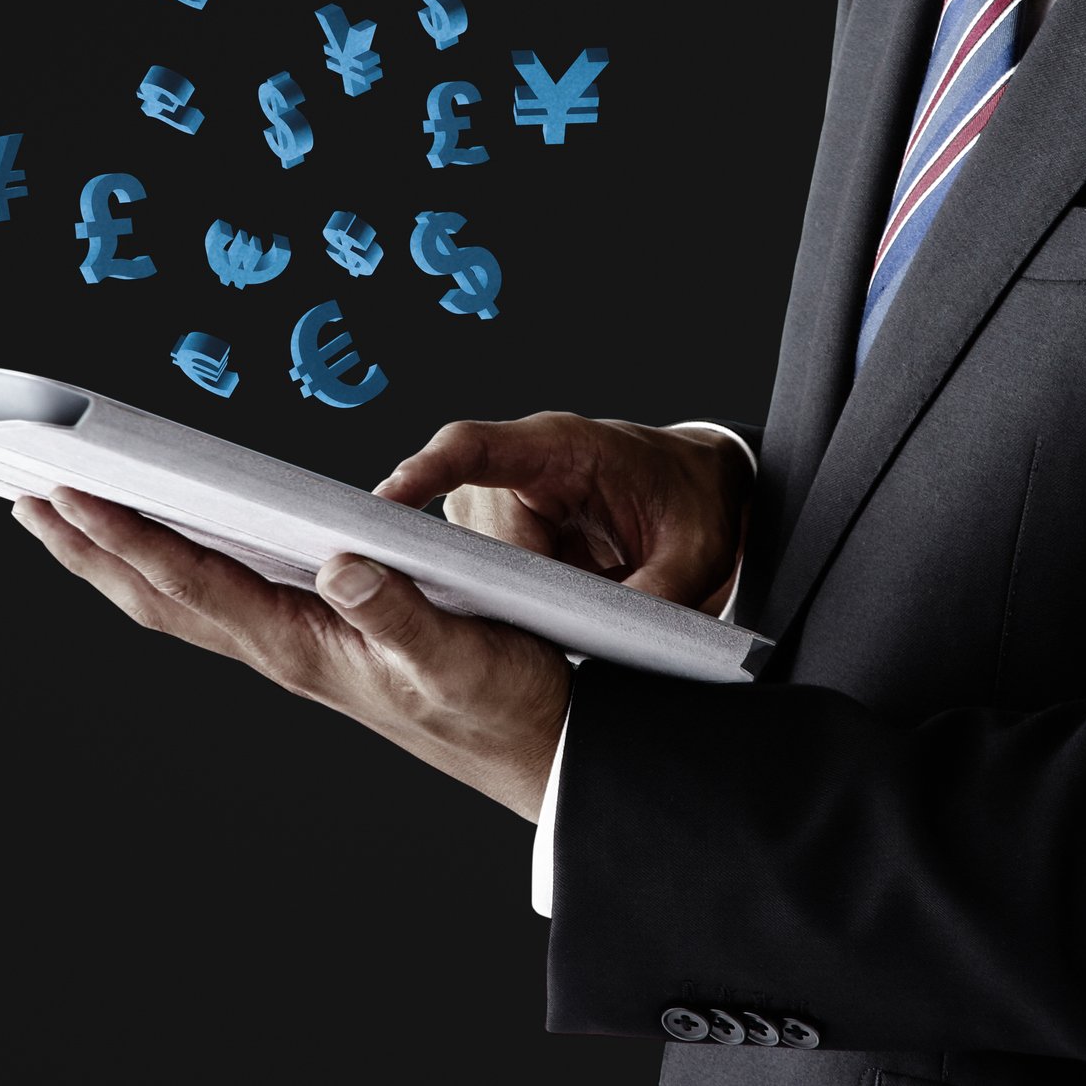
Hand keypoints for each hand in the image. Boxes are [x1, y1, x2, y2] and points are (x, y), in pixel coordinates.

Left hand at [11, 487, 569, 821]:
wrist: (537, 754)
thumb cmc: (505, 704)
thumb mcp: (462, 655)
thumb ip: (398, 611)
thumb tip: (340, 563)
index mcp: (305, 648)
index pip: (195, 584)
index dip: (129, 538)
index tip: (71, 495)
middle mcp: (283, 651)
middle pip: (160, 597)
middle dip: (90, 549)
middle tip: (27, 497)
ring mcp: (293, 652)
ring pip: (179, 603)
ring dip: (116, 561)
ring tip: (65, 519)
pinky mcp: (314, 648)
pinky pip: (217, 604)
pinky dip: (170, 570)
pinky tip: (163, 552)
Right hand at [373, 414, 754, 614]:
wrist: (699, 494)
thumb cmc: (691, 506)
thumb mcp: (692, 553)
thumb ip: (655, 592)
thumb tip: (613, 639)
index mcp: (561, 447)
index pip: (473, 447)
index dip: (424, 473)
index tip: (386, 504)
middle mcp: (517, 469)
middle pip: (469, 532)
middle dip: (497, 584)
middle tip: (545, 625)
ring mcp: (502, 503)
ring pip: (469, 562)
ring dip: (503, 598)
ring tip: (559, 619)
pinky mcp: (500, 535)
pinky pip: (480, 575)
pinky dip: (502, 605)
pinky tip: (540, 625)